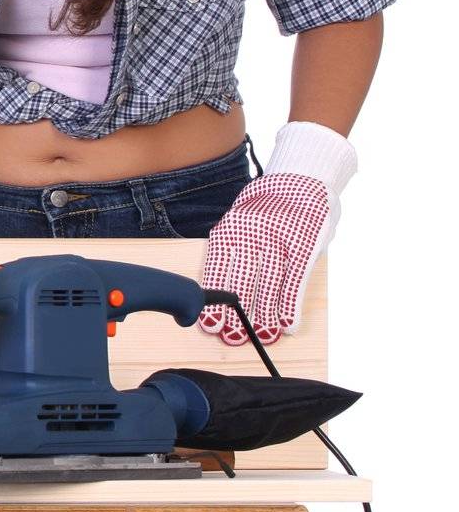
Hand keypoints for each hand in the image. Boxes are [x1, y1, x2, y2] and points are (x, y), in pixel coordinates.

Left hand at [198, 122, 353, 344]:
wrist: (303, 175)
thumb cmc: (269, 205)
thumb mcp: (241, 219)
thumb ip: (231, 246)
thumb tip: (216, 281)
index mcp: (231, 228)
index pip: (216, 267)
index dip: (211, 298)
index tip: (206, 322)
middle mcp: (252, 233)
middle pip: (241, 278)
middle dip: (234, 311)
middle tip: (229, 337)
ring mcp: (280, 238)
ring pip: (269, 282)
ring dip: (264, 313)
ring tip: (259, 336)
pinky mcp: (304, 244)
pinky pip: (296, 278)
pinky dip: (290, 303)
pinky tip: (286, 323)